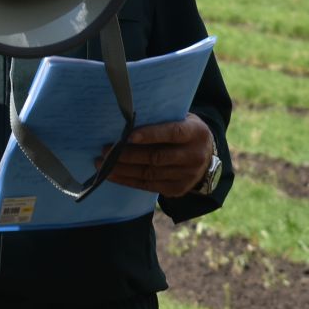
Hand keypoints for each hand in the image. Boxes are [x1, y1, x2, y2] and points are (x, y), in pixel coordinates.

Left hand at [99, 113, 214, 195]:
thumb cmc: (186, 131)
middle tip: (106, 150)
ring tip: (103, 164)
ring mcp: (187, 175)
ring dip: (123, 169)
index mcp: (196, 133)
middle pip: (157, 157)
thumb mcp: (183, 119)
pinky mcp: (177, 189)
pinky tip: (112, 175)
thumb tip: (129, 119)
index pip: (173, 133)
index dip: (151, 134)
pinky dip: (128, 180)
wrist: (205, 156)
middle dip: (128, 155)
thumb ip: (163, 119)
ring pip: (150, 173)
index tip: (128, 136)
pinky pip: (148, 186)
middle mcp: (194, 156)